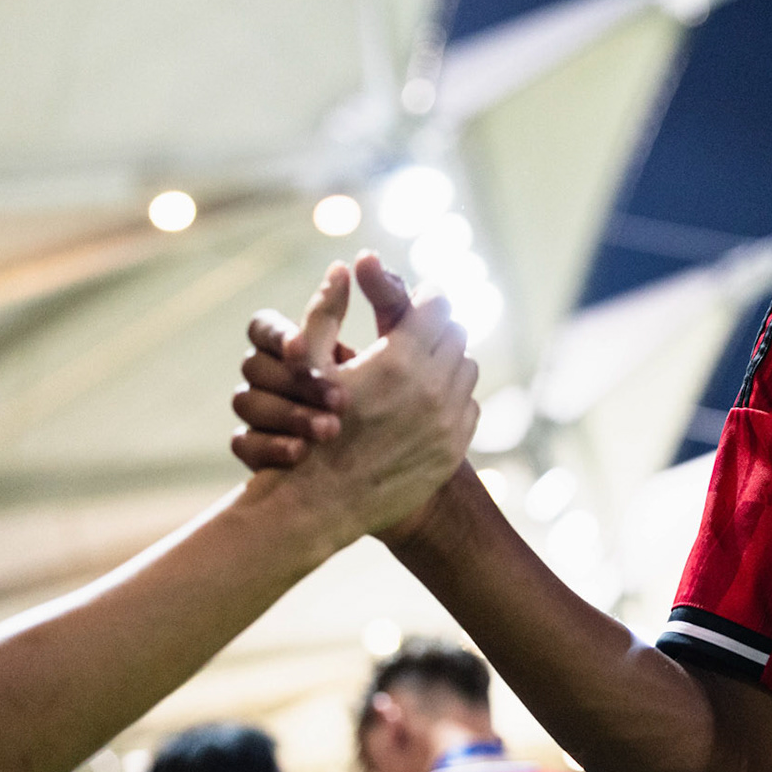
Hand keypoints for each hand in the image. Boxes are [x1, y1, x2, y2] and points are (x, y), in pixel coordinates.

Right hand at [243, 257, 476, 544]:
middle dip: (437, 327)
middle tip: (418, 330)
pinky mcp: (455, 446)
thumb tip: (345, 266)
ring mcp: (448, 421)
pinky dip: (451, 397)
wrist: (320, 505)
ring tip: (420, 365)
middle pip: (456, 333)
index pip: (437, 305)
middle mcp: (432, 389)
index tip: (418, 300)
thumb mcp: (306, 366)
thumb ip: (325, 311)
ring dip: (447, 361)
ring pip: (466, 368)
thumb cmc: (303, 429)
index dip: (427, 298)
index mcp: (398, 361)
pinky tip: (425, 400)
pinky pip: (468, 404)